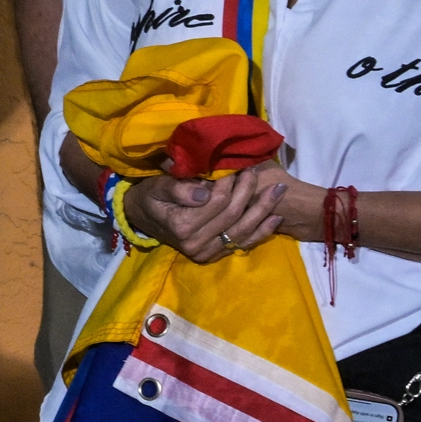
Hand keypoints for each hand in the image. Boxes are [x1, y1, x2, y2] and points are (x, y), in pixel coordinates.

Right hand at [131, 166, 287, 263]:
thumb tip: (204, 192)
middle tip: (256, 171)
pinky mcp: (216, 255)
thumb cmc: (149, 197)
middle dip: (248, 191)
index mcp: (182, 226)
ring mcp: (208, 253)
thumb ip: (178, 188)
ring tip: (279, 189)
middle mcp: (197, 244)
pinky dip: (263, 230)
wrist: (142, 219)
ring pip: (243, 230)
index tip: (236, 166)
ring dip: (263, 209)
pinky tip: (277, 216)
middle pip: (232, 215)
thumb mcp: (156, 187)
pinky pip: (245, 243)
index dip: (229, 183)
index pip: (216, 202)